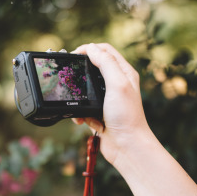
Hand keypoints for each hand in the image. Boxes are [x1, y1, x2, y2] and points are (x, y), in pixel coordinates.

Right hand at [72, 43, 152, 166]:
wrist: (127, 147)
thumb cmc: (126, 116)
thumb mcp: (117, 84)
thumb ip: (105, 63)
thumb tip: (91, 48)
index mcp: (124, 73)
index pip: (105, 50)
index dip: (89, 49)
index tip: (74, 55)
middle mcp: (117, 84)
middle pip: (93, 68)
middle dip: (80, 72)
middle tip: (69, 75)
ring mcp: (107, 100)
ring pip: (85, 89)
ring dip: (79, 97)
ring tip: (79, 103)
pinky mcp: (99, 113)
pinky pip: (83, 108)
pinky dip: (80, 114)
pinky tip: (83, 120)